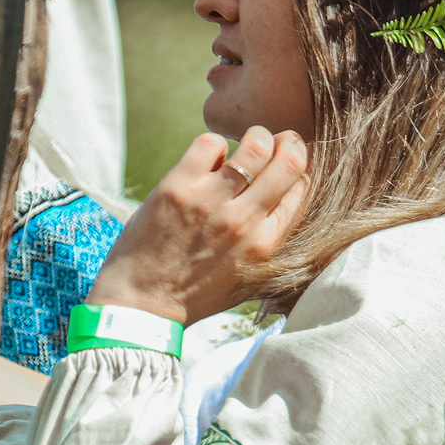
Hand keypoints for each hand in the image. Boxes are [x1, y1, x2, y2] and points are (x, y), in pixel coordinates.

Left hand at [86, 126, 308, 327]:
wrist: (141, 306)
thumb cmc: (194, 295)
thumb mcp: (247, 278)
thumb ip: (269, 241)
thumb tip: (289, 199)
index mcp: (265, 244)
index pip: (303, 188)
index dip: (302, 167)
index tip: (291, 161)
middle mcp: (243, 222)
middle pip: (290, 160)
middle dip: (288, 143)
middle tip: (276, 142)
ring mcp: (209, 203)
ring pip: (254, 145)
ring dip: (254, 137)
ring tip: (244, 146)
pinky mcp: (177, 188)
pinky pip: (210, 143)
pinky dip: (214, 144)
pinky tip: (207, 160)